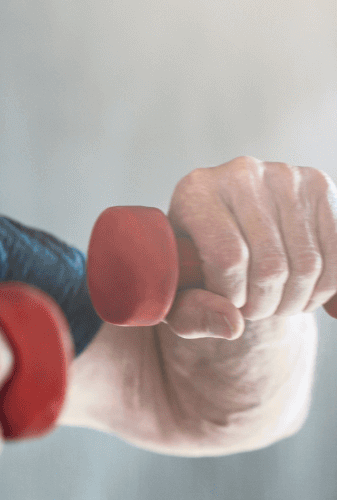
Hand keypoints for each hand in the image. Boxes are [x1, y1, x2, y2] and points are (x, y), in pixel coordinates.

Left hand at [164, 157, 335, 338]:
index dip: (234, 296)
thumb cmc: (195, 261)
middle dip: (266, 304)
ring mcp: (284, 176)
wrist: (228, 226)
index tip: (228, 304)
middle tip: (256, 310)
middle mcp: (240, 174)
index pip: (228, 259)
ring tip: (277, 303)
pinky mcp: (319, 185)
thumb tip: (231, 325)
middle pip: (271, 265)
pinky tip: (304, 292)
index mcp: (196, 191)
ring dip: (296, 299)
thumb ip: (191, 313)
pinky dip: (327, 286)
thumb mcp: (178, 290)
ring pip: (308, 264)